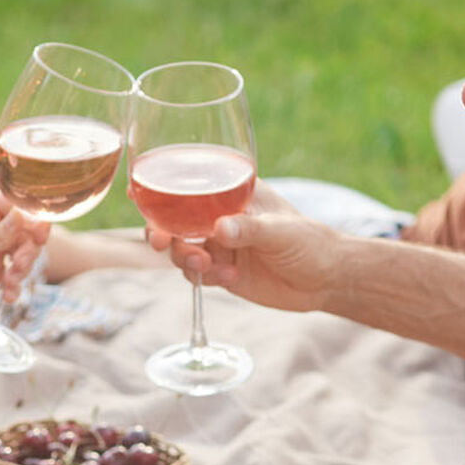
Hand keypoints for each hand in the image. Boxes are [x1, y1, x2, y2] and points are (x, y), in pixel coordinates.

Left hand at [0, 187, 51, 318]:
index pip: (18, 205)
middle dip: (28, 249)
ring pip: (27, 252)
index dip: (33, 220)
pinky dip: (16, 285)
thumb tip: (28, 217)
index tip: (39, 237)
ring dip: (23, 269)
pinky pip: (17, 273)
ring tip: (9, 283)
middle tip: (19, 265)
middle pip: (29, 229)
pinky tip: (7, 296)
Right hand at [144, 181, 346, 313]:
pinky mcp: (222, 272)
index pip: (191, 184)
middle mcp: (219, 216)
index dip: (160, 186)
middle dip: (161, 229)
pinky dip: (205, 277)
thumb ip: (250, 229)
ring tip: (205, 265)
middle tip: (159, 241)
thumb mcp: (282, 231)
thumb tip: (218, 230)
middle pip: (175, 219)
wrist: (326, 280)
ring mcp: (219, 245)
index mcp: (232, 192)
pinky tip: (229, 278)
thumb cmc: (310, 241)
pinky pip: (197, 274)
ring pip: (181, 249)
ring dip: (184, 257)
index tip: (138, 192)